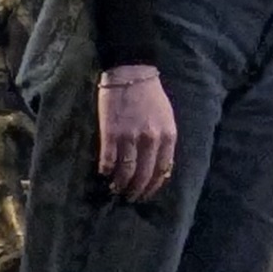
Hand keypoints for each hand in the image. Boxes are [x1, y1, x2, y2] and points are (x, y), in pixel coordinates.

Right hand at [96, 63, 178, 198]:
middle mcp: (151, 140)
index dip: (154, 186)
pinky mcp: (110, 134)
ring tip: (117, 189)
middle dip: (137, 190)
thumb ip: (164, 141)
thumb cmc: (151, 96)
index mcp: (168, 136)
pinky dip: (105, 170)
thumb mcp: (167, 118)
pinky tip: (104, 173)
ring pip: (125, 171)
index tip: (147, 193)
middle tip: (130, 197)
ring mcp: (130, 138)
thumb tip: (159, 165)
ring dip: (120, 184)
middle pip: (144, 175)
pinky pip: (107, 160)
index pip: (162, 170)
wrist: (131, 74)